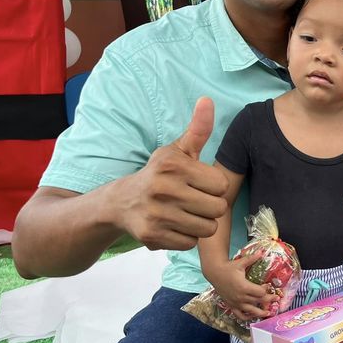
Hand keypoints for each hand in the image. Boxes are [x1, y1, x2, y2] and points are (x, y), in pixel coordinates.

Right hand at [118, 98, 228, 250]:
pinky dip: (186, 237)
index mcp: (174, 166)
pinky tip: (174, 225)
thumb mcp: (177, 150)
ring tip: (185, 213)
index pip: (222, 185)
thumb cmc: (159, 174)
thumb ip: (197, 129)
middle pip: (218, 208)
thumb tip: (207, 99)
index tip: (199, 183)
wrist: (120, 202)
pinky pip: (191, 243)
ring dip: (200, 223)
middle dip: (210, 206)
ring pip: (207, 229)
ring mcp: (157, 214)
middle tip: (194, 200)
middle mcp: (164, 189)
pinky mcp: (153, 236)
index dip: (214, 186)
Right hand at [204, 251, 275, 320]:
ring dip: (260, 313)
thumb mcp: (240, 263)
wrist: (214, 273)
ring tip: (268, 313)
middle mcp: (240, 297)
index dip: (266, 290)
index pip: (260, 292)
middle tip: (276, 299)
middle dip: (268, 300)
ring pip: (250, 311)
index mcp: (244, 286)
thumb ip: (252, 259)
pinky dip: (246, 317)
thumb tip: (262, 252)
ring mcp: (235, 302)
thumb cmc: (228, 267)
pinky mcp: (231, 305)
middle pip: (258, 301)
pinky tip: (252, 317)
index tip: (269, 287)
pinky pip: (239, 315)